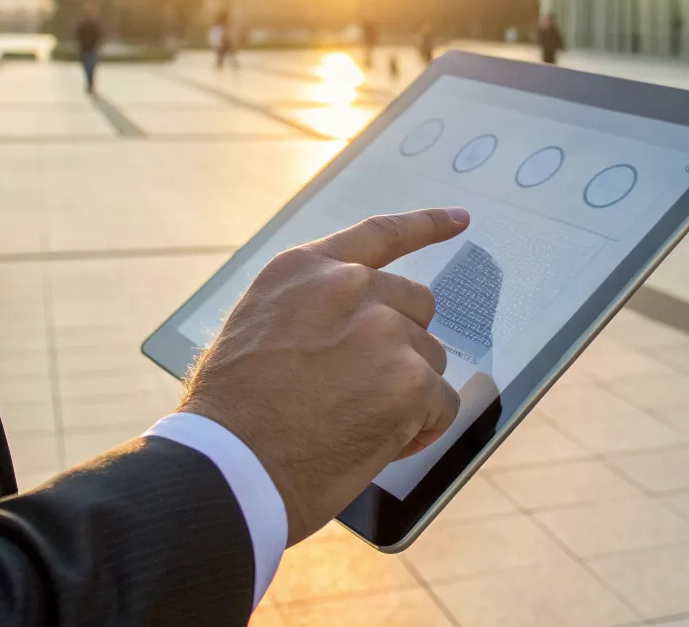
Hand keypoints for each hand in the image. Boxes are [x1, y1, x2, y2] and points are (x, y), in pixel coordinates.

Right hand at [181, 208, 468, 544]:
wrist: (228, 469)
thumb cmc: (232, 416)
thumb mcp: (257, 329)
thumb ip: (310, 308)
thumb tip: (356, 322)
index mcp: (305, 269)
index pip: (380, 233)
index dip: (426, 225)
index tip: (460, 220)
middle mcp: (348, 286)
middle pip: (415, 305)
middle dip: (401, 345)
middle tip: (362, 390)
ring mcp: (383, 330)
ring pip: (430, 358)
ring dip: (407, 392)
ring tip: (356, 424)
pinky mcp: (410, 379)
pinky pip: (442, 404)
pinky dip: (422, 430)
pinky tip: (380, 446)